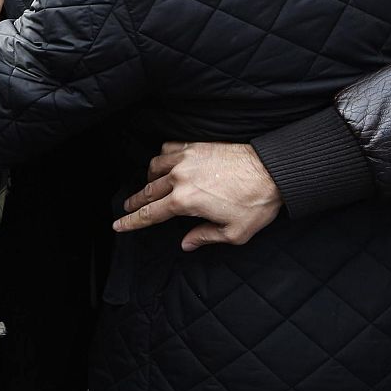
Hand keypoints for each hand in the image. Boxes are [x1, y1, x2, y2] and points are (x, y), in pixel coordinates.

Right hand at [112, 141, 282, 250]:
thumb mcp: (235, 232)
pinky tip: (166, 163)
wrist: (272, 170)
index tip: (118, 225)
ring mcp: (185, 159)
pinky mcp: (194, 147)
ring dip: (148, 179)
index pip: (150, 214)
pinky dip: (162, 158)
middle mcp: (179, 178)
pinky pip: (167, 149)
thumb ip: (206, 237)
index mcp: (185, 202)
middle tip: (127, 208)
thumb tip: (186, 243)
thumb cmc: (256, 203)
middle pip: (147, 191)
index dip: (132, 222)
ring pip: (153, 168)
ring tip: (149, 186)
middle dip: (135, 202)